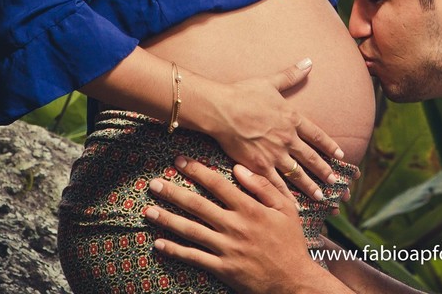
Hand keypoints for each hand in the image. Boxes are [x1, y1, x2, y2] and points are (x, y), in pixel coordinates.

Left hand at [144, 156, 315, 292]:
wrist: (293, 279)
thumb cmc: (291, 241)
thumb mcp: (286, 208)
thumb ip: (263, 187)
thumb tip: (239, 168)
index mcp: (250, 209)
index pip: (218, 184)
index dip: (197, 171)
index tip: (180, 161)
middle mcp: (235, 226)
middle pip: (198, 205)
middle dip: (173, 192)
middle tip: (153, 183)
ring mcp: (227, 248)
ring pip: (191, 230)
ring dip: (167, 219)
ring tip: (148, 210)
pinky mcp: (222, 268)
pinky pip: (194, 257)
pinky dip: (175, 250)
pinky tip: (159, 243)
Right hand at [208, 58, 342, 201]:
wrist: (222, 110)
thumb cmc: (244, 94)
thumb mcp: (271, 82)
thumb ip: (291, 75)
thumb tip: (308, 61)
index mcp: (292, 119)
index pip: (317, 135)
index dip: (330, 146)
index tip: (340, 155)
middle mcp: (288, 138)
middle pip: (311, 158)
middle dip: (325, 170)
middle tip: (336, 182)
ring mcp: (274, 154)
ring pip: (297, 174)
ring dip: (310, 186)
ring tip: (321, 196)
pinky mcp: (259, 166)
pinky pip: (275, 184)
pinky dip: (285, 195)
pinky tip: (293, 205)